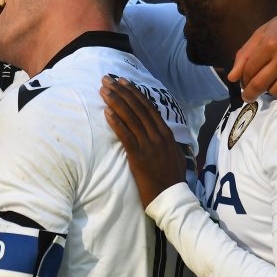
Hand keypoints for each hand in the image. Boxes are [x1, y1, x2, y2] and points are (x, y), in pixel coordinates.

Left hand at [101, 76, 185, 206]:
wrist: (171, 197)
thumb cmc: (171, 178)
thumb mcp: (173, 154)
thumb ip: (165, 140)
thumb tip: (158, 130)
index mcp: (166, 133)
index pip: (148, 107)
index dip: (134, 92)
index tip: (122, 81)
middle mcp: (158, 135)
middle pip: (138, 108)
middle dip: (121, 91)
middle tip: (107, 79)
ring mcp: (149, 145)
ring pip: (131, 118)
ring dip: (116, 102)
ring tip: (103, 90)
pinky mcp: (139, 157)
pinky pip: (126, 136)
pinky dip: (116, 122)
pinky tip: (107, 112)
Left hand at [228, 0, 276, 101]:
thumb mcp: (262, 32)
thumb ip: (245, 54)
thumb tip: (232, 78)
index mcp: (269, 44)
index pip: (248, 71)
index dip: (243, 79)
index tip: (244, 81)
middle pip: (259, 85)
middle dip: (249, 93)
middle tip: (247, 96)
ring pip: (275, 91)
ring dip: (268, 91)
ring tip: (269, 83)